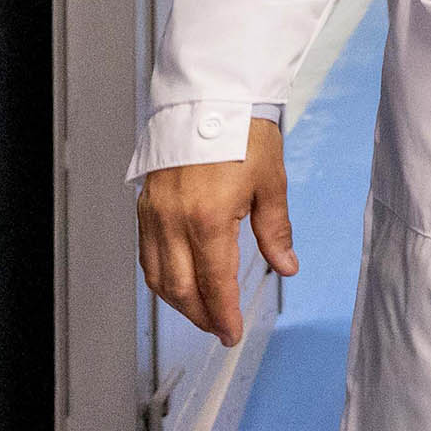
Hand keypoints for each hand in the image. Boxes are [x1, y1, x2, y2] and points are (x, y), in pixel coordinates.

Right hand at [137, 116, 297, 346]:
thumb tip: (286, 265)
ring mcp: (154, 214)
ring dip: (179, 301)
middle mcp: (174, 222)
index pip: (214, 283)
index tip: (232, 333)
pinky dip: (161, 277)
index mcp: (208, 219)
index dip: (223, 315)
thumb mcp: (270, 182)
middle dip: (202, 315)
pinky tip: (178, 282)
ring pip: (158, 277)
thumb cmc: (243, 133)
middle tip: (221, 328)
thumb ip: (275, 230)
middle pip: (181, 289)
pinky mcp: (145, 206)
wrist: (210, 97)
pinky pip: (147, 254)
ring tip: (202, 311)